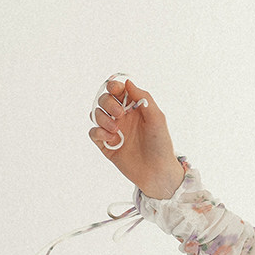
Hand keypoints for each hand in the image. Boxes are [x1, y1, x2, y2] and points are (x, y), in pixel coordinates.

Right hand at [89, 77, 185, 198]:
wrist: (157, 172)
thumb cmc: (161, 145)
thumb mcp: (157, 118)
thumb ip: (143, 98)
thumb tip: (127, 82)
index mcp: (134, 108)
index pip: (117, 90)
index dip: (113, 86)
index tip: (115, 90)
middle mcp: (122, 117)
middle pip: (104, 100)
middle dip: (107, 103)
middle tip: (119, 114)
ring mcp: (113, 130)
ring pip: (95, 114)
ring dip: (102, 118)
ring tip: (116, 130)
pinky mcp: (106, 145)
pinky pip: (93, 132)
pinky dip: (98, 132)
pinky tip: (111, 139)